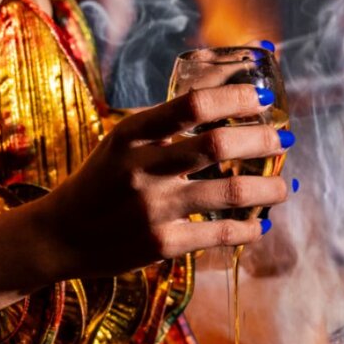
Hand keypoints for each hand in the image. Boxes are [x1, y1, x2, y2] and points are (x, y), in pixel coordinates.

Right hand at [30, 84, 291, 280]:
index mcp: (131, 134)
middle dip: (261, 140)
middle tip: (284, 140)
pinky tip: (260, 225)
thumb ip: (165, 127)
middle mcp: (142, 168)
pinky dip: (247, 230)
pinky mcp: (161, 244)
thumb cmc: (101, 183)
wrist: (59, 237)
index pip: (191, 106)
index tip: (263, 101)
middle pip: (217, 145)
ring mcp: (153, 208)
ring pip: (228, 192)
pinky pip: (218, 234)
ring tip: (284, 187)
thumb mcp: (122, 143)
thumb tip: (226, 105)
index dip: (234, 99)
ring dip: (267, 189)